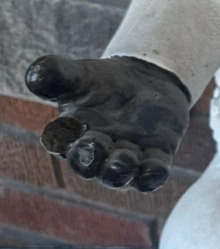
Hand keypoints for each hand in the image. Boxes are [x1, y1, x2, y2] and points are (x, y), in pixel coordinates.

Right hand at [24, 54, 190, 192]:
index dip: (61, 138)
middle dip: (92, 157)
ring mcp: (126, 157)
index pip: (59, 141)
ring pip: (120, 173)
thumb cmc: (103, 83)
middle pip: (89, 163)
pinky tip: (155, 168)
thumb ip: (57, 75)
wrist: (144, 82)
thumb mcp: (81, 75)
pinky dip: (152, 174)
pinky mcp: (155, 157)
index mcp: (71, 134)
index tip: (65, 127)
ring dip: (120, 170)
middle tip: (95, 145)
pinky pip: (152, 174)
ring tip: (124, 157)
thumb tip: (34, 74)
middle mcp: (97, 153)